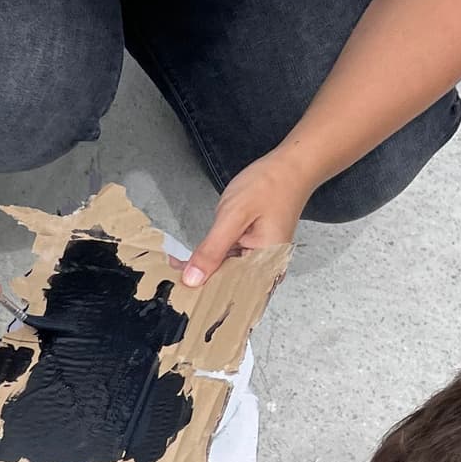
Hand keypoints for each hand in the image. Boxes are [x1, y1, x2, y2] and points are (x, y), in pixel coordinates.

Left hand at [180, 146, 309, 287]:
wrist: (290, 167)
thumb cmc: (269, 185)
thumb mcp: (233, 217)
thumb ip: (212, 251)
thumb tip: (192, 279)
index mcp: (266, 265)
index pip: (229, 292)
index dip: (202, 295)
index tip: (178, 295)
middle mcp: (266, 268)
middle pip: (228, 286)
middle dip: (200, 285)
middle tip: (170, 282)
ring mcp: (260, 260)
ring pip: (227, 274)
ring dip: (204, 273)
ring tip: (175, 274)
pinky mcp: (253, 250)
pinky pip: (230, 262)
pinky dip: (212, 261)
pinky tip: (191, 263)